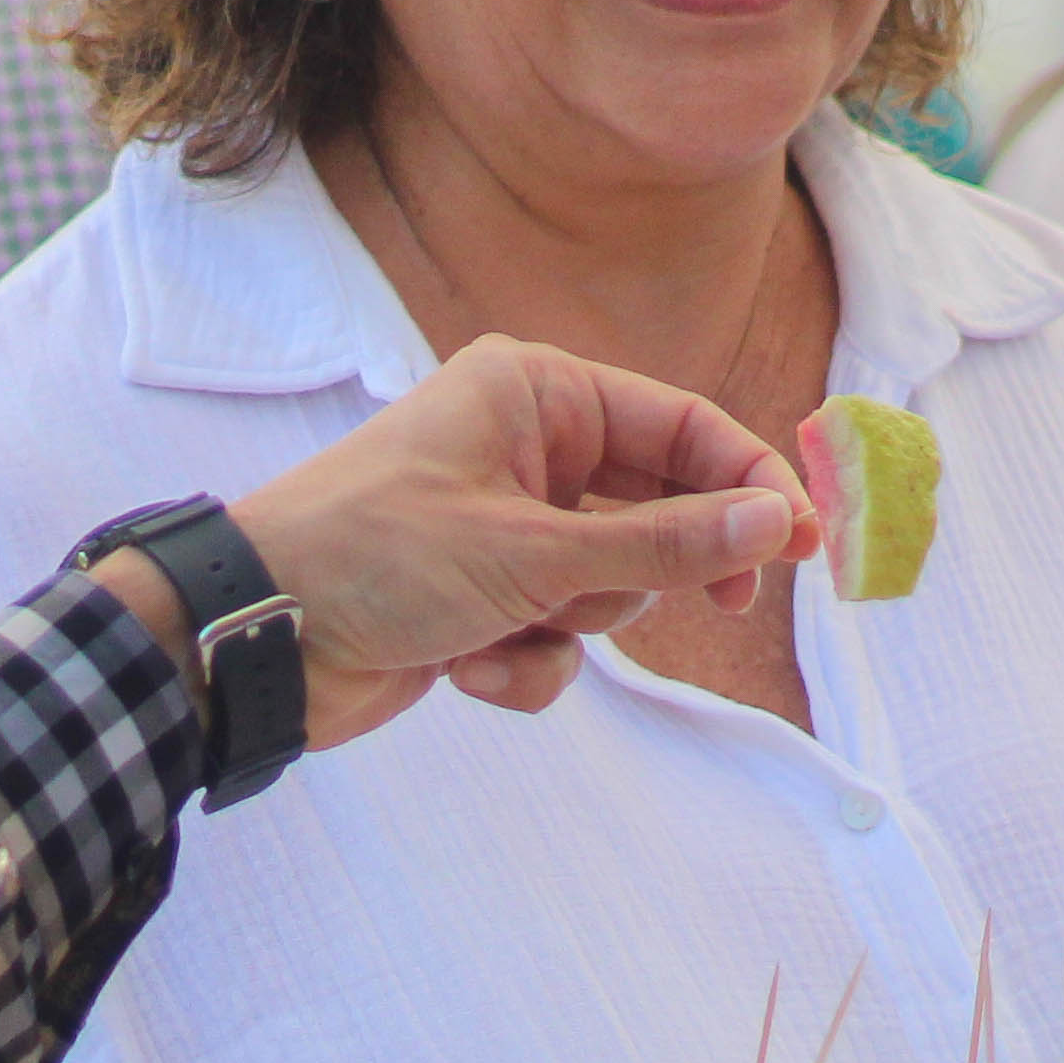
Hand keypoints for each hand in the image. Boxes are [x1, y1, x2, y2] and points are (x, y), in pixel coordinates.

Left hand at [211, 336, 808, 746]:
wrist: (257, 639)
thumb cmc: (381, 558)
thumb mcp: (535, 552)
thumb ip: (662, 544)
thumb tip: (775, 522)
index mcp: (535, 394)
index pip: (681, 427)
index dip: (751, 484)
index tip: (806, 548)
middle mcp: (523, 447)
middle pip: (654, 511)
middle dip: (650, 573)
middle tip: (722, 610)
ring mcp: (503, 527)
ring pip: (608, 587)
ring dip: (569, 626)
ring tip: (505, 627)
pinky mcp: (481, 598)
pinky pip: (555, 637)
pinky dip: (524, 663)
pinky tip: (464, 668)